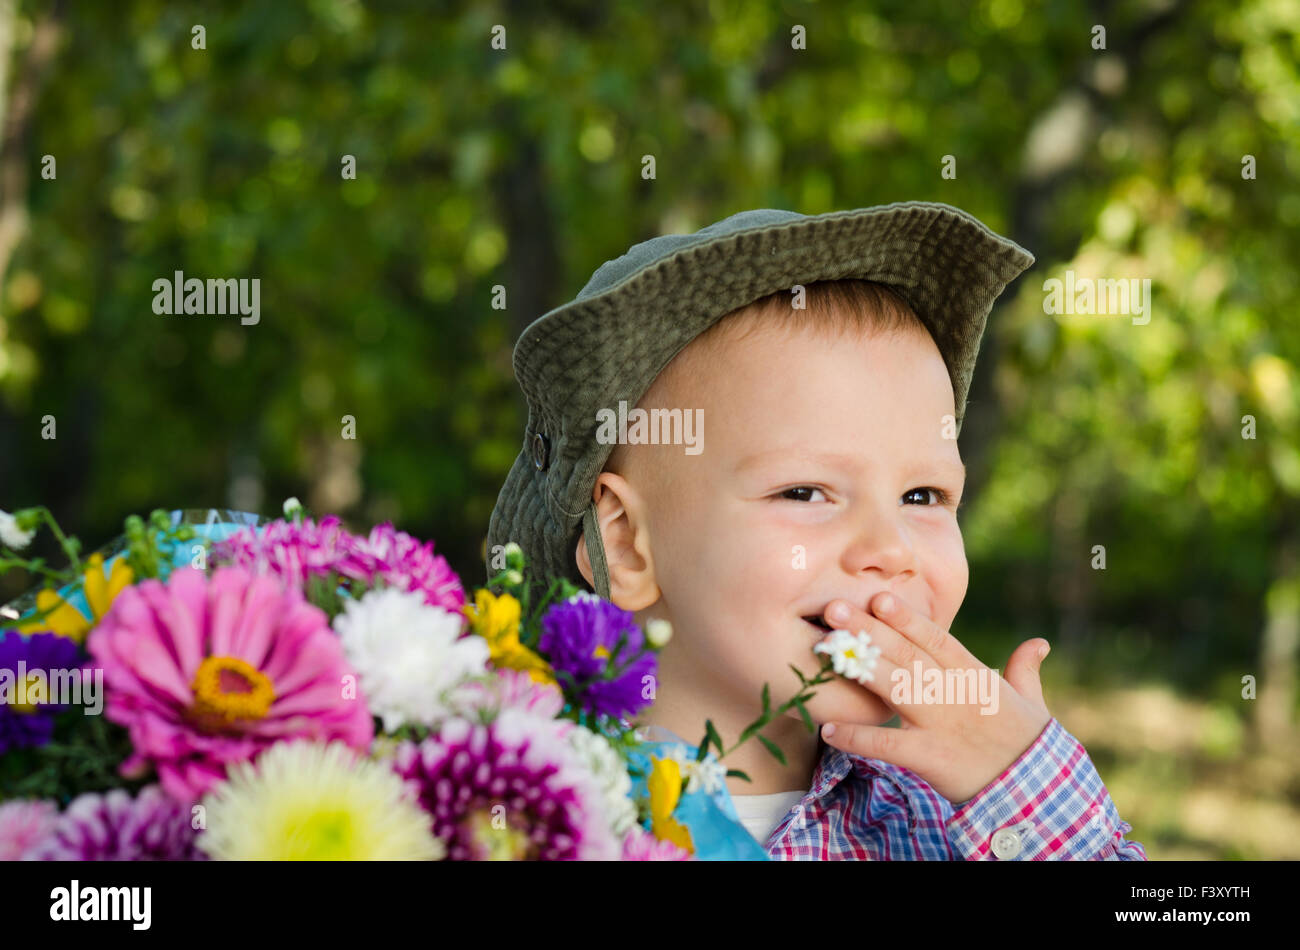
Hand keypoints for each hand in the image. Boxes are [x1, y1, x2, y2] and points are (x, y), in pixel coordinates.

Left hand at [816, 591, 1051, 804]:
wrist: (1036, 793)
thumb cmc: (1028, 745)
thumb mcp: (1030, 703)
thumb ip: (1024, 669)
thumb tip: (1038, 643)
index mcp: (975, 677)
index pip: (936, 639)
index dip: (907, 618)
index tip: (878, 597)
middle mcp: (955, 694)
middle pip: (906, 654)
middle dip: (869, 629)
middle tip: (834, 607)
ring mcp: (941, 724)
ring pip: (895, 687)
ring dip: (859, 666)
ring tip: (827, 647)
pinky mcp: (930, 757)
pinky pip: (887, 745)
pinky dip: (857, 737)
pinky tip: (828, 729)